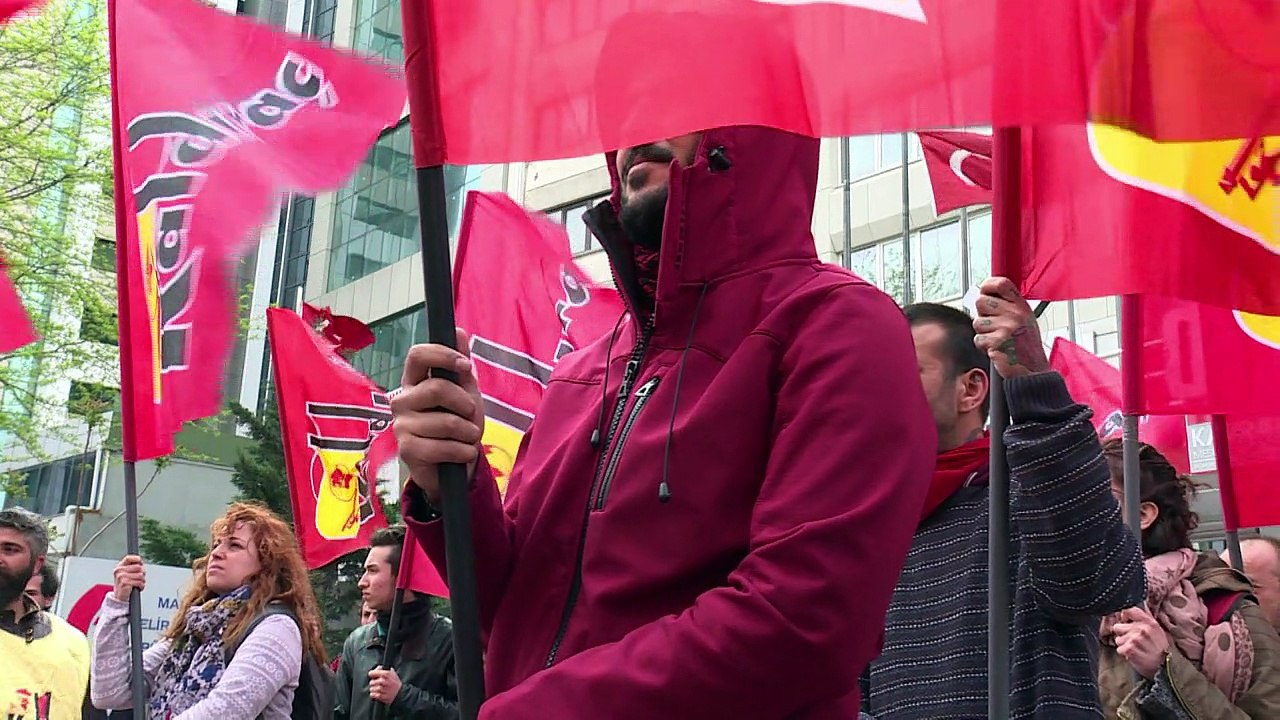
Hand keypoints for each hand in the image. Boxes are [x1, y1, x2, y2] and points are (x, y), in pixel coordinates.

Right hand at [112, 555, 145, 601]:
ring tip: (139, 583)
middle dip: (143, 573)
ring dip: (142, 580)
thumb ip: (134, 566)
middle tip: (140, 578)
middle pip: (138, 567)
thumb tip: (140, 562)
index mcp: (120, 566)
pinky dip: (141, 586)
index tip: (141, 563)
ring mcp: (121, 577)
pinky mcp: (124, 584)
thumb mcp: (128, 573)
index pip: (129, 558)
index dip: (137, 559)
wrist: (120, 596)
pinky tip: (138, 587)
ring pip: (140, 575)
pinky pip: (139, 582)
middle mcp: (119, 571)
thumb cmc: (126, 583)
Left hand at [368, 666, 402, 704]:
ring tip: (378, 689)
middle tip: (376, 684)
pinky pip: (372, 695)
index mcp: (387, 674)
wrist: (401, 694)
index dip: (372, 674)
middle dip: (373, 683)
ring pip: (372, 689)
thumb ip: (385, 669)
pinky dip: (373, 694)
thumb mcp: (393, 674)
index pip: (372, 673)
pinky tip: (377, 694)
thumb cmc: (395, 683)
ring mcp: (384, 689)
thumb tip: (379, 667)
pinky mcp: (382, 697)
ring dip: (373, 689)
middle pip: (371, 682)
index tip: (372, 675)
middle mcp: (385, 681)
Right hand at [391, 328, 484, 505]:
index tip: (465, 366)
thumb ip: (460, 364)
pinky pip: (443, 447)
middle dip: (465, 403)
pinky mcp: (406, 450)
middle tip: (471, 415)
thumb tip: (457, 331)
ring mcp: (401, 425)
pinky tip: (462, 453)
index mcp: (414, 381)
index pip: (417, 354)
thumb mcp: (465, 391)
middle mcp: (402, 400)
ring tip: (467, 438)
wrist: (455, 464)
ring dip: (468, 433)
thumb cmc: (458, 423)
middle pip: (437, 388)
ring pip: (445, 422)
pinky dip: (463, 451)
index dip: (443, 355)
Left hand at [972, 277, 1049, 378]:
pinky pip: (978, 339)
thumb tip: (982, 295)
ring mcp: (1007, 327)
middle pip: (981, 301)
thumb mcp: (1023, 319)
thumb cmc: (1026, 345)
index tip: (985, 292)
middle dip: (983, 315)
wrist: (1033, 370)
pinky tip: (996, 348)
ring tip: (998, 339)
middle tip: (995, 326)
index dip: (987, 286)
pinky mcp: (998, 342)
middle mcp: (1015, 313)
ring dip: (983, 333)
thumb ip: (1007, 306)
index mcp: (1021, 305)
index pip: (1000, 283)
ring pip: (977, 322)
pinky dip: (983, 346)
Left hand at [1112, 606, 1169, 678]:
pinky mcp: (1129, 650)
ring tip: (1136, 649)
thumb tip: (1132, 610)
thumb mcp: (1158, 630)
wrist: (1165, 667)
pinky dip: (1125, 653)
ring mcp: (1135, 639)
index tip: (1126, 622)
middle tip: (1134, 641)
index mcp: (1149, 622)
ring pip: (1118, 639)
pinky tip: (1135, 655)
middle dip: (1123, 634)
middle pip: (1118, 627)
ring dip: (1124, 645)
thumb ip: (1145, 619)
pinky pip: (1119, 649)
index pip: (1128, 611)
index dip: (1125, 617)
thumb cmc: (1160, 649)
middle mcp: (1141, 629)